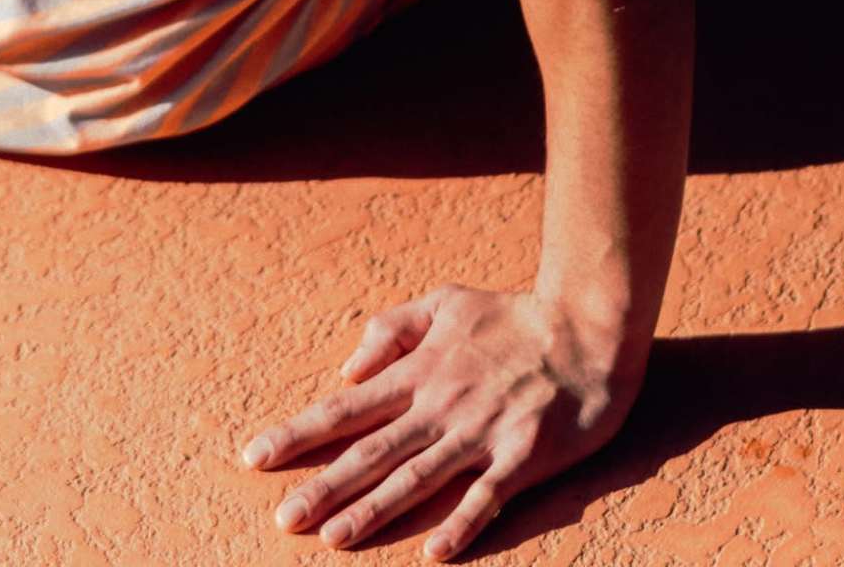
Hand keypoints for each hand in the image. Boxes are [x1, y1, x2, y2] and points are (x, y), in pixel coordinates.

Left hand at [238, 284, 639, 558]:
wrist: (588, 327)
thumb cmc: (513, 317)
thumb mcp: (445, 302)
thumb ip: (392, 328)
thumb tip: (348, 369)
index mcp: (419, 372)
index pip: (346, 410)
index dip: (298, 433)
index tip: (255, 457)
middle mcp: (441, 404)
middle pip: (372, 451)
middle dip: (323, 485)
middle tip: (283, 518)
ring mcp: (482, 431)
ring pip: (418, 477)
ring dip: (375, 509)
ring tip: (335, 538)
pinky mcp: (523, 455)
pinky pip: (488, 495)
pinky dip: (463, 523)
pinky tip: (436, 552)